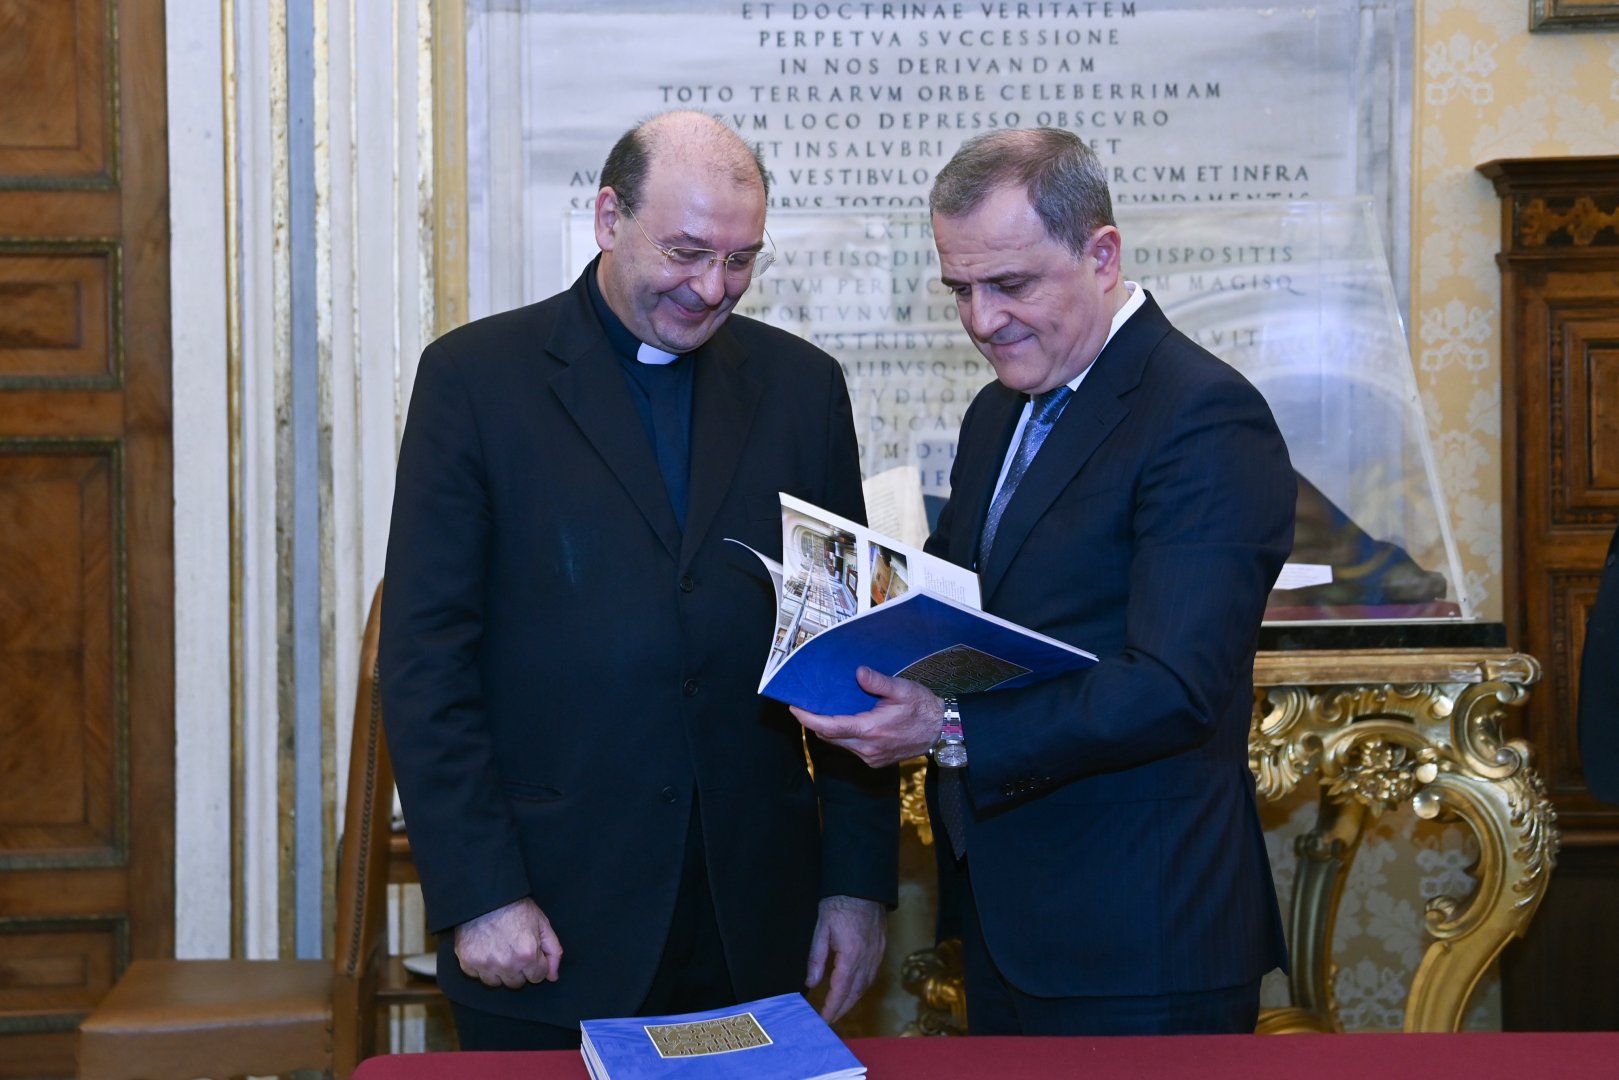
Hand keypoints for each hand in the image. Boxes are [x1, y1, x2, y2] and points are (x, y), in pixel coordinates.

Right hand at [453, 897, 563, 988]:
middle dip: (518, 969)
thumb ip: (553, 951)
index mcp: (527, 955)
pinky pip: (477, 976)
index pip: (538, 977)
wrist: (485, 895)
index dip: (536, 963)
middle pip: (517, 983)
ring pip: (496, 983)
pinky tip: (484, 949)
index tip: (530, 951)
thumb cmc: (516, 907)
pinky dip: (481, 966)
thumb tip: (553, 976)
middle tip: (513, 949)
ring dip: (499, 971)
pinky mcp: (467, 963)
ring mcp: (485, 965)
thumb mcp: (542, 923)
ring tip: (498, 949)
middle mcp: (506, 964)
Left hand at [792, 667, 944, 767]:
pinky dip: (845, 736)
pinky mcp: (875, 761)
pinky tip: (850, 721)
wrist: (941, 732)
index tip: (795, 709)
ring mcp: (871, 757)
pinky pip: (852, 749)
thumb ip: (878, 682)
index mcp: (871, 730)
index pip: (830, 727)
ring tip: (829, 709)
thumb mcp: (903, 690)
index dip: (808, 719)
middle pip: (830, 736)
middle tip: (808, 704)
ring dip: (832, 729)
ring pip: (840, 744)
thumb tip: (858, 673)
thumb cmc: (923, 709)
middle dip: (816, 722)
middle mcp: (867, 748)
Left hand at [805, 895, 886, 1022]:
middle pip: (855, 992)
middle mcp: (867, 958)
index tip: (823, 1019)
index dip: (832, 1007)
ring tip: (839, 1008)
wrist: (863, 885)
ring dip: (852, 1000)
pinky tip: (853, 989)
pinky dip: (861, 987)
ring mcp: (877, 954)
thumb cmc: (839, 903)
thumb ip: (816, 958)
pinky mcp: (881, 948)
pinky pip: (871, 975)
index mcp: (851, 954)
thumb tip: (811, 982)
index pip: (841, 989)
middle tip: (829, 1019)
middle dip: (842, 1008)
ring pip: (865, 985)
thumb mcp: (821, 929)